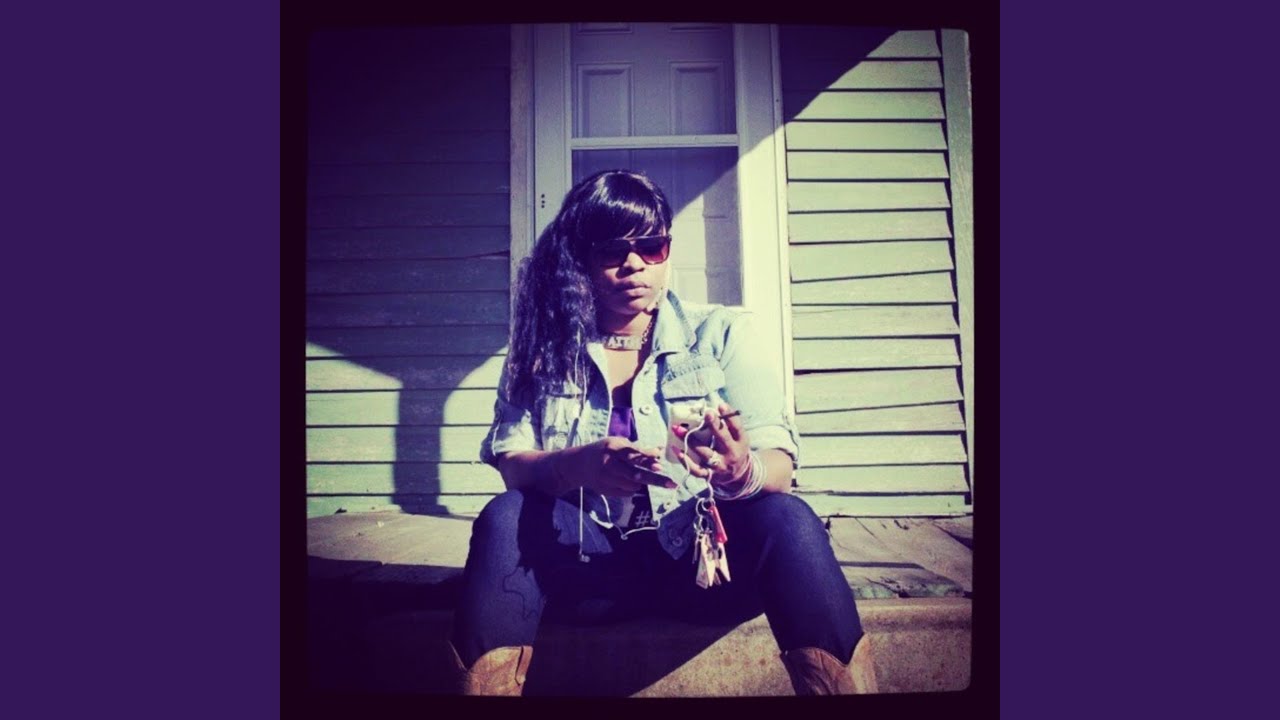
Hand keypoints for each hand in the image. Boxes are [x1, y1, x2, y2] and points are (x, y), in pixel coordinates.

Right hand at [556, 437, 674, 496]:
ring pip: (633, 485)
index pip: (632, 454)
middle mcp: (609, 464)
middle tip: (672, 484)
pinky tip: (626, 480)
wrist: (578, 465)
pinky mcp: (605, 490)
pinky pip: (627, 492)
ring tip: (639, 475)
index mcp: (612, 448)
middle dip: (655, 479)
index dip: (647, 460)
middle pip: (635, 473)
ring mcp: (606, 479)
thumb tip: (659, 452)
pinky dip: (632, 487)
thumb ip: (637, 448)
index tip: (660, 465)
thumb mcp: (617, 443)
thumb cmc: (604, 450)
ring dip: (642, 482)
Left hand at [672, 402, 751, 488]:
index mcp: (740, 441)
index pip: (736, 426)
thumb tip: (711, 407)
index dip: (729, 415)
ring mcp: (720, 465)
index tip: (720, 405)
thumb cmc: (733, 448)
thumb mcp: (737, 437)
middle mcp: (731, 453)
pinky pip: (696, 469)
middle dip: (714, 425)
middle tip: (707, 414)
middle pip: (723, 438)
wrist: (738, 475)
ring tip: (678, 429)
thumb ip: (727, 423)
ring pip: (705, 453)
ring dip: (691, 441)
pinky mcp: (709, 475)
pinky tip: (677, 450)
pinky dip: (686, 461)